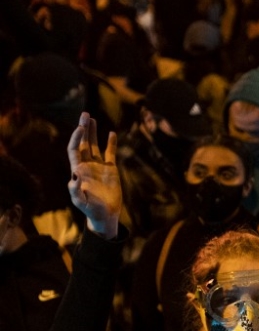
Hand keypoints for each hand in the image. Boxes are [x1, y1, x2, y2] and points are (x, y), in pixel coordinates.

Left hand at [67, 113, 121, 238]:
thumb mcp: (81, 202)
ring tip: (91, 118)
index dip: (76, 139)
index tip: (80, 129)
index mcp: (78, 170)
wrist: (104, 215)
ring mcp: (98, 166)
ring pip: (94, 145)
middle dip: (83, 129)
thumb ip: (76, 191)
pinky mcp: (110, 169)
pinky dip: (111, 143)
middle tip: (85, 115)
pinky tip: (112, 133)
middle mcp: (86, 165)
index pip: (74, 150)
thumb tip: (75, 177)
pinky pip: (110, 153)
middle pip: (83, 143)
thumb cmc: (91, 210)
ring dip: (93, 132)